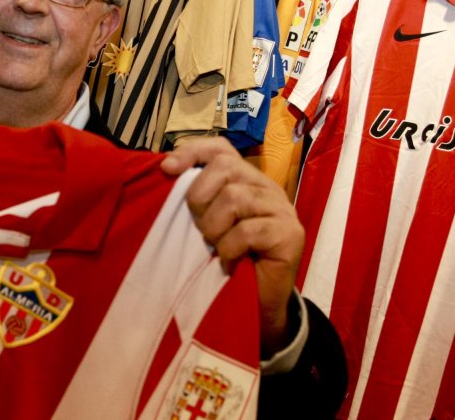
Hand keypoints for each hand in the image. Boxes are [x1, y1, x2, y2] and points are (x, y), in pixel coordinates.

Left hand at [161, 137, 304, 357]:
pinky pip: (247, 231)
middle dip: (200, 197)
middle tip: (199, 229)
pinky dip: (230, 249)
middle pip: (225, 167)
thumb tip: (164, 169)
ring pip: (235, 197)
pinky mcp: (290, 234)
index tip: (166, 169)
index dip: (192, 151)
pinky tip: (230, 263)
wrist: (259, 305)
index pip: (221, 148)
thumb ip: (196, 198)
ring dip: (214, 228)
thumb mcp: (208, 224)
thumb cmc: (230, 261)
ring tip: (216, 249)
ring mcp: (281, 209)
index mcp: (246, 179)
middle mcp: (266, 187)